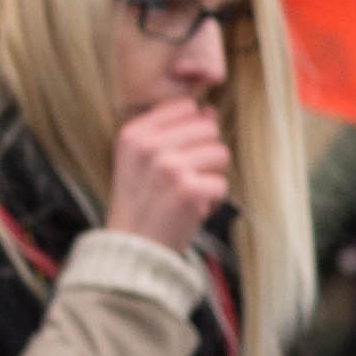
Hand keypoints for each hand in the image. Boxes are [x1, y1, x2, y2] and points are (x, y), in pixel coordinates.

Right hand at [102, 94, 232, 253]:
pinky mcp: (189, 190)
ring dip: (210, 176)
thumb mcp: (142, 159)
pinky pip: (222, 184)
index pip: (187, 107)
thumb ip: (173, 130)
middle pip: (209, 128)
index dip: (189, 131)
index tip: (171, 156)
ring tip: (186, 192)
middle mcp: (149, 146)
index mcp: (134, 134)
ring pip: (221, 153)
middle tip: (180, 179)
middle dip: (204, 154)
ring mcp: (169, 167)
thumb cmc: (141, 201)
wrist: (132, 247)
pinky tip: (190, 209)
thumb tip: (209, 110)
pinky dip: (212, 201)